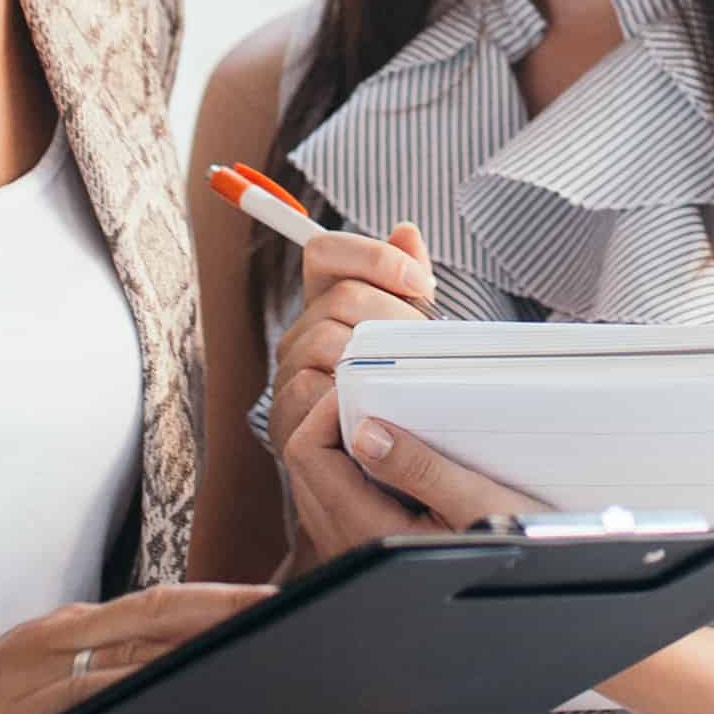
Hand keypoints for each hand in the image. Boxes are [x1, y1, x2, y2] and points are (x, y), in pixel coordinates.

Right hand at [0, 583, 267, 713]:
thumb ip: (75, 710)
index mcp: (58, 635)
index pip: (160, 610)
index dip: (226, 606)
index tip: (286, 610)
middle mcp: (56, 638)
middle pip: (170, 616)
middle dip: (242, 616)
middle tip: (315, 621)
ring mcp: (38, 671)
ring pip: (147, 646)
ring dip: (217, 646)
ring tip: (284, 653)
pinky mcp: (20, 710)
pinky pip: (104, 692)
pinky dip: (157, 687)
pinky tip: (204, 700)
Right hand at [263, 218, 440, 466]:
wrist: (387, 484)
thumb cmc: (404, 402)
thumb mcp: (412, 339)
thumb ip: (407, 285)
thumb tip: (407, 229)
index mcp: (325, 305)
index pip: (326, 251)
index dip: (374, 256)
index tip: (421, 283)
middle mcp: (299, 334)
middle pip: (340, 297)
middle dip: (395, 316)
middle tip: (428, 346)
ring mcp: (288, 376)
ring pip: (324, 341)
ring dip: (375, 357)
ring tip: (408, 378)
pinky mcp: (285, 422)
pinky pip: (309, 391)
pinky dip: (346, 396)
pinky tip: (378, 407)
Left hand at [276, 387, 545, 571]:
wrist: (528, 594)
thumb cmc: (518, 547)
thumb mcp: (477, 502)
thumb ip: (418, 468)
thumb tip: (365, 431)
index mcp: (367, 531)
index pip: (309, 453)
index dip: (328, 409)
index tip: (367, 385)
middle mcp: (347, 544)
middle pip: (306, 463)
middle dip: (333, 421)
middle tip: (378, 396)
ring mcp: (352, 548)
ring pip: (319, 480)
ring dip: (344, 443)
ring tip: (389, 421)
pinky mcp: (366, 547)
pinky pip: (339, 497)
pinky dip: (357, 467)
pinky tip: (395, 455)